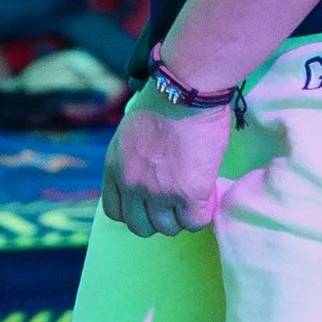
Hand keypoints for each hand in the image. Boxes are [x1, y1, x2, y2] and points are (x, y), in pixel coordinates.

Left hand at [101, 92, 232, 235]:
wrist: (184, 93)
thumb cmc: (162, 101)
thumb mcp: (130, 132)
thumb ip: (132, 158)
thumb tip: (150, 169)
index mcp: (114, 168)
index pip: (115, 211)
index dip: (134, 211)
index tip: (148, 204)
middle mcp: (132, 185)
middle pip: (140, 226)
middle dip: (157, 218)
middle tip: (173, 204)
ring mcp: (159, 193)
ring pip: (168, 228)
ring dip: (180, 217)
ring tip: (192, 200)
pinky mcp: (189, 194)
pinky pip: (194, 222)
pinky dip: (201, 215)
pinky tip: (207, 199)